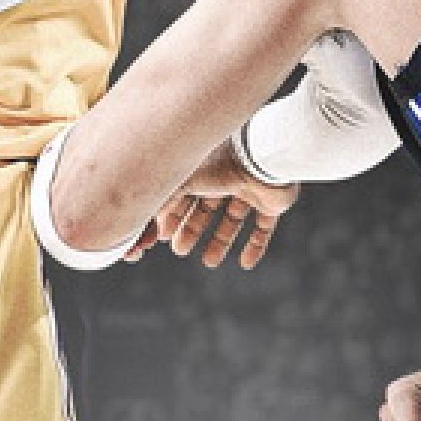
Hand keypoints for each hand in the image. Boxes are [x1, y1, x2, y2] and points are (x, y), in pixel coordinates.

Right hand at [134, 140, 298, 269]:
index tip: (163, 238)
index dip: (173, 218)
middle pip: (206, 208)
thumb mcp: (180, 182)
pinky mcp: (272, 201)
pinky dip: (256, 245)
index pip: (185, 196)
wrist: (260, 156)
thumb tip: (148, 227)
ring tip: (209, 262)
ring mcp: (251, 188)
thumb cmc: (218, 162)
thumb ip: (161, 202)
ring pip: (233, 219)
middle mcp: (226, 177)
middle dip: (193, 230)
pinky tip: (246, 263)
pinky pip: (264, 226)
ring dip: (221, 241)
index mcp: (204, 168)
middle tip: (181, 251)